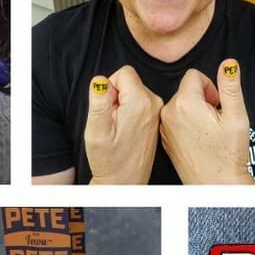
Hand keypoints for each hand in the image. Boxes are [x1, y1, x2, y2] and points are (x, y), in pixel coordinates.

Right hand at [83, 67, 159, 183]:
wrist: (125, 182)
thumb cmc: (109, 160)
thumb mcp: (96, 130)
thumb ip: (98, 100)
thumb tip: (100, 80)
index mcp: (141, 102)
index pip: (123, 72)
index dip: (108, 87)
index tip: (107, 109)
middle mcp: (154, 104)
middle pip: (129, 81)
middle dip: (115, 96)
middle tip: (112, 121)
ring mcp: (157, 112)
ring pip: (133, 91)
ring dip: (121, 105)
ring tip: (118, 128)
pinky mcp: (156, 118)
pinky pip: (138, 103)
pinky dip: (128, 112)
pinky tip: (126, 132)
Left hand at [160, 59, 254, 183]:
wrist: (215, 184)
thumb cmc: (228, 154)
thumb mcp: (236, 116)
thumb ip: (230, 85)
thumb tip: (228, 63)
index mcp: (185, 103)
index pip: (194, 75)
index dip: (211, 87)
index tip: (218, 104)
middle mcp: (169, 113)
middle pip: (186, 90)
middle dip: (203, 99)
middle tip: (215, 119)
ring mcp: (164, 127)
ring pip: (180, 104)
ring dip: (195, 111)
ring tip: (208, 130)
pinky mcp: (164, 138)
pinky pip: (175, 119)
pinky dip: (187, 123)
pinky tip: (199, 138)